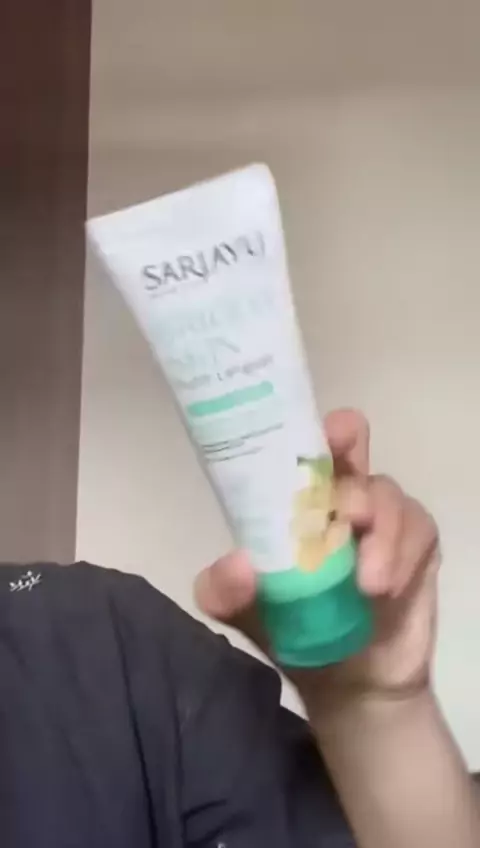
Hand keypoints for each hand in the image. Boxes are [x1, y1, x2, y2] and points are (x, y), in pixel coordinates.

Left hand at [195, 410, 439, 709]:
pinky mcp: (417, 544)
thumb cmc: (295, 630)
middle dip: (348, 461)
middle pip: (352, 446)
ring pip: (385, 493)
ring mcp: (383, 516)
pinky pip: (417, 530)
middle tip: (343, 509)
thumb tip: (237, 565)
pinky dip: (399, 557)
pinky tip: (381, 588)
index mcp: (297, 500)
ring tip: (365, 583)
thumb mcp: (245, 614)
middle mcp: (340, 496)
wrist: (348, 684)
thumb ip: (225, 592)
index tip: (314, 436)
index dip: (306, 431)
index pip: (302, 447)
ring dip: (377, 533)